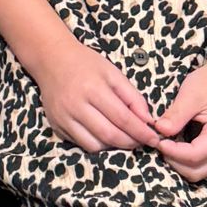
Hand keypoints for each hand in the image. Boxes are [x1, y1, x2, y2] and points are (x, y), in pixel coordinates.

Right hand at [33, 37, 162, 153]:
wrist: (51, 59)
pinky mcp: (56, 126)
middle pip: (109, 135)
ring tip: (125, 138)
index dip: (141, 132)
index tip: (155, 138)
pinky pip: (81, 144)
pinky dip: (98, 145)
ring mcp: (63, 118)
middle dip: (131, 142)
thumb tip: (148, 121)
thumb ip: (132, 97)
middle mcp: (75, 105)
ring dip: (115, 147)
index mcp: (92, 88)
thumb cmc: (86, 64)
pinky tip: (106, 135)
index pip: (123, 118)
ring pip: (95, 145)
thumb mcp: (112, 72)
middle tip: (143, 142)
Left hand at [156, 64, 206, 182]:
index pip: (193, 156)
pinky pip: (198, 165)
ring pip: (196, 172)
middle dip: (174, 161)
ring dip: (178, 163)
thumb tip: (159, 130)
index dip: (172, 152)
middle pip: (195, 171)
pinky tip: (174, 144)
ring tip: (166, 143)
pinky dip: (183, 160)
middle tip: (160, 142)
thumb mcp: (191, 95)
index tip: (157, 140)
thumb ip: (176, 114)